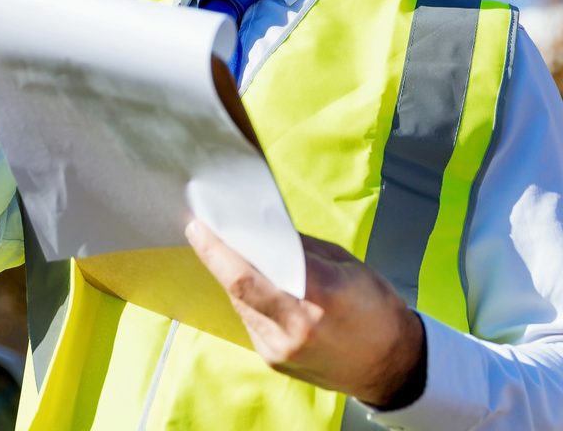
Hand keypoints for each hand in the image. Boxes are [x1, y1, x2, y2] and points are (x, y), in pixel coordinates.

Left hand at [185, 220, 425, 408]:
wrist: (394, 367)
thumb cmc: (376, 307)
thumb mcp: (344, 264)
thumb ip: (299, 248)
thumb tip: (260, 229)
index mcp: (316, 296)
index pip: (250, 271)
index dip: (217, 249)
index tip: (198, 225)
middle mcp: (293, 328)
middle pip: (237, 287)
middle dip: (215, 255)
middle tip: (202, 229)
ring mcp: (280, 349)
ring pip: (240, 303)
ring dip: (231, 275)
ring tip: (225, 249)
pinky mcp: (274, 360)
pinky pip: (249, 319)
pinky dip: (246, 297)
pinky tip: (251, 282)